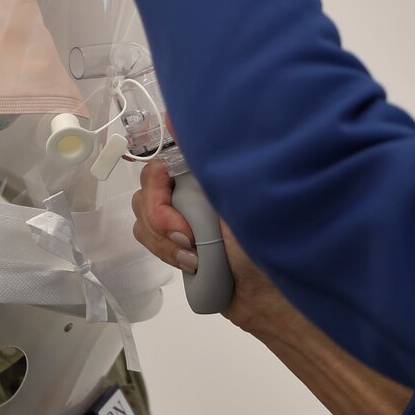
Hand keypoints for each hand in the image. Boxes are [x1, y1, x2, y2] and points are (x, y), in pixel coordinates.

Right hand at [131, 159, 291, 337]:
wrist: (270, 298)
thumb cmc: (263, 244)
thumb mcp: (237, 194)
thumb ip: (203, 157)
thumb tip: (174, 116)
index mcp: (207, 172)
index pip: (161, 163)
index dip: (157, 188)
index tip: (176, 209)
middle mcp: (194, 189)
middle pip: (146, 192)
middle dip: (160, 220)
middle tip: (190, 240)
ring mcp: (185, 218)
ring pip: (144, 219)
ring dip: (163, 242)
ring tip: (196, 259)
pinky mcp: (180, 245)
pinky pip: (152, 241)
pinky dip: (165, 254)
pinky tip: (192, 266)